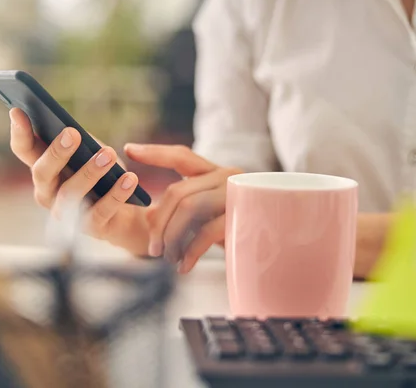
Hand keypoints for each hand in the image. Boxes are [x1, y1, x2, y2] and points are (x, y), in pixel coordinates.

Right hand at [9, 108, 148, 253]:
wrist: (127, 214)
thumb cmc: (103, 176)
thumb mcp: (92, 153)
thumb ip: (80, 142)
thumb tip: (72, 130)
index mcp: (44, 170)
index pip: (24, 150)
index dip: (19, 132)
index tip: (18, 110)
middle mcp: (47, 193)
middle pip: (42, 173)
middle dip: (56, 152)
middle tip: (72, 133)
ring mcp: (66, 214)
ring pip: (70, 194)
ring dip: (89, 172)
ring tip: (108, 154)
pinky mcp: (90, 228)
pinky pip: (101, 211)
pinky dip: (116, 194)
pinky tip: (130, 178)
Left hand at [124, 144, 241, 272]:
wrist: (287, 238)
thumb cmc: (245, 226)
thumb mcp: (216, 213)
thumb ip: (191, 207)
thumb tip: (154, 217)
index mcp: (216, 172)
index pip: (181, 156)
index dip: (155, 153)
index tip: (128, 149)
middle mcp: (227, 175)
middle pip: (179, 191)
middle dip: (159, 222)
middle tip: (152, 249)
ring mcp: (237, 192)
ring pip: (190, 207)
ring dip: (171, 236)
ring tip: (166, 258)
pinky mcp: (244, 215)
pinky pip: (207, 231)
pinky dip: (190, 251)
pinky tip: (184, 266)